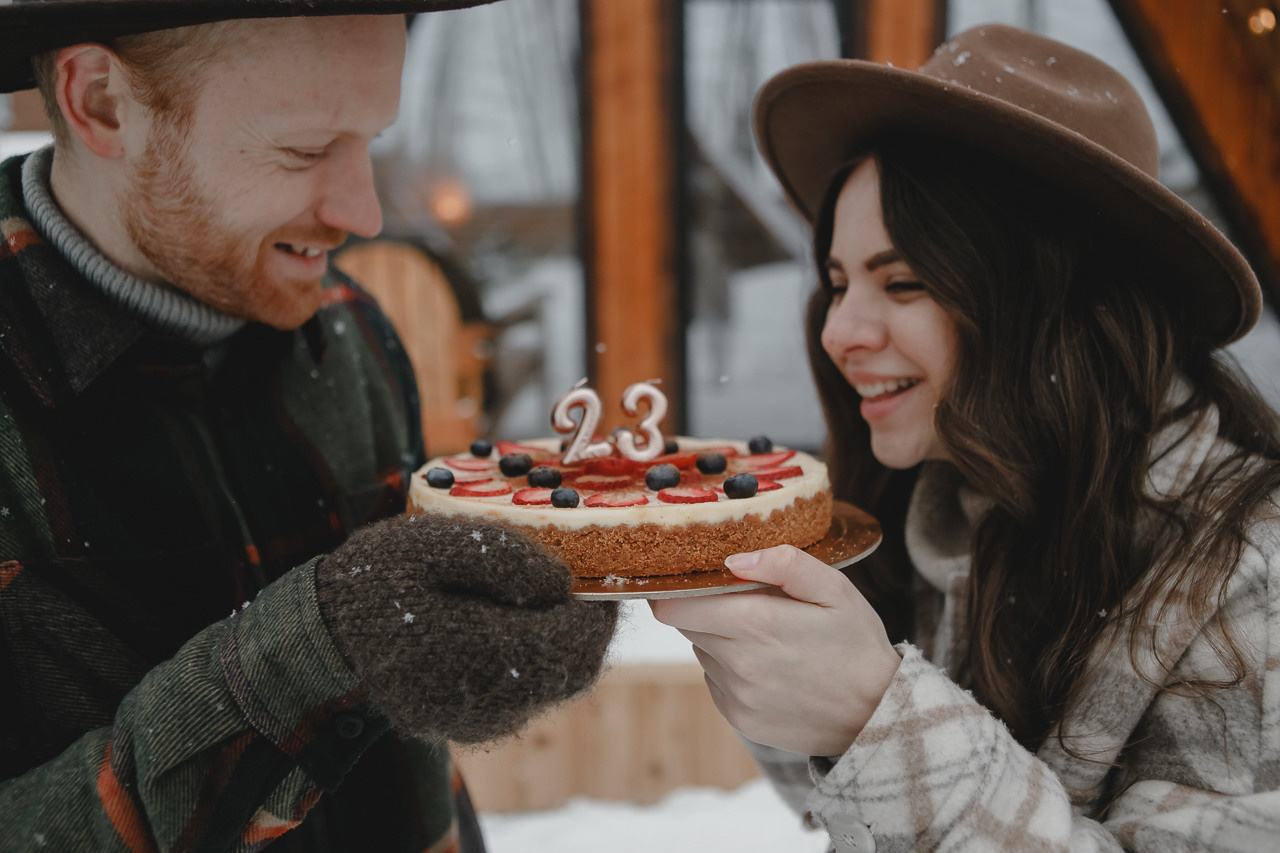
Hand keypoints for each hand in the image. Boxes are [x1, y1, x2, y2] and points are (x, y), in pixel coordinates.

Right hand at [315, 513, 617, 743]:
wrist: (322, 634)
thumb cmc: (378, 577)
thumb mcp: (434, 543)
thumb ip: (504, 557)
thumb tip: (563, 584)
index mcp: (472, 653)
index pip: (571, 643)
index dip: (599, 611)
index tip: (602, 577)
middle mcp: (481, 703)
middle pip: (573, 673)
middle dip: (588, 629)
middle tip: (586, 587)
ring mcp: (475, 723)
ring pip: (553, 688)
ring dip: (564, 646)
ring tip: (549, 600)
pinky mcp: (467, 726)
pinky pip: (525, 698)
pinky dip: (537, 663)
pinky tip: (518, 626)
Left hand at [650, 545, 899, 756]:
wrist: (877, 715)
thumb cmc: (856, 644)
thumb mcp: (835, 590)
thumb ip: (785, 564)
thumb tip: (733, 560)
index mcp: (756, 624)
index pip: (673, 607)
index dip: (674, 589)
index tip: (691, 578)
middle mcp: (738, 664)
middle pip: (686, 626)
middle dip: (705, 609)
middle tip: (744, 603)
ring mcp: (737, 696)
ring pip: (701, 651)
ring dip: (720, 639)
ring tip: (766, 638)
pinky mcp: (740, 719)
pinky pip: (716, 681)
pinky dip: (731, 668)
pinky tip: (769, 666)